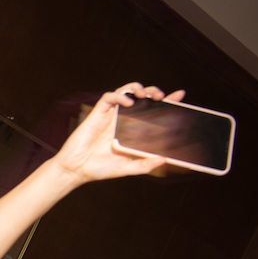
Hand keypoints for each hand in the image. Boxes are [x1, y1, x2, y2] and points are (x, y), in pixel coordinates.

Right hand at [53, 82, 185, 184]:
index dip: (167, 101)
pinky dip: (119, 96)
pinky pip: (109, 97)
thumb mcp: (128, 168)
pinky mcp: (98, 113)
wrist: (77, 170)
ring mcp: (111, 115)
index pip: (152, 111)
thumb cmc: (100, 169)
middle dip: (152, 91)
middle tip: (161, 96)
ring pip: (125, 91)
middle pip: (141, 97)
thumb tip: (164, 159)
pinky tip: (128, 103)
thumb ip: (145, 165)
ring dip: (136, 88)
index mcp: (132, 130)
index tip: (180, 95)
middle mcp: (123, 119)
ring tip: (144, 94)